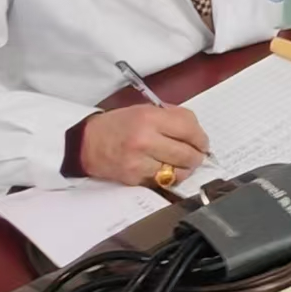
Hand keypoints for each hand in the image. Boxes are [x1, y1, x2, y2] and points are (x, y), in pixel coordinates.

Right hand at [79, 105, 208, 185]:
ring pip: (178, 172)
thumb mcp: (145, 110)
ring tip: (182, 165)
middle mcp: (145, 139)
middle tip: (197, 156)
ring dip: (185, 170)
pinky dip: (168, 178)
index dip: (201, 139)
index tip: (203, 144)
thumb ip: (173, 117)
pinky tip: (165, 171)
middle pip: (187, 154)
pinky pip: (162, 181)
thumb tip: (197, 132)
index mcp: (150, 118)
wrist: (87, 143)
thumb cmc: (120, 124)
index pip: (189, 130)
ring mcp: (139, 162)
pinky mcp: (134, 179)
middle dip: (197, 157)